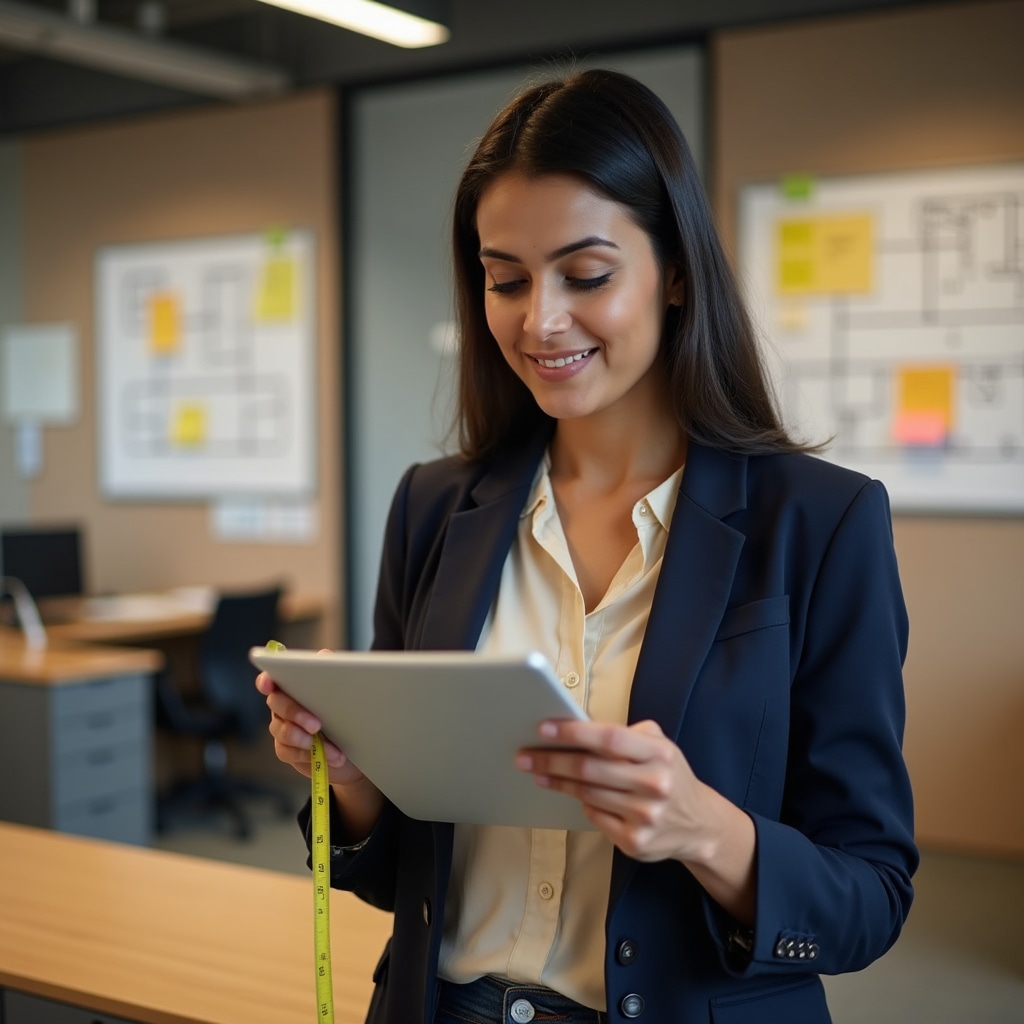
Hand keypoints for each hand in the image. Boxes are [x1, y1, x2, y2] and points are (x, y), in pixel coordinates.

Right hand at [255, 660, 366, 787]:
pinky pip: (289, 752)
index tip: (269, 684)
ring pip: (282, 732)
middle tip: (317, 724)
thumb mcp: (344, 687)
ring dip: (306, 740)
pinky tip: (333, 758)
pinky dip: (311, 756)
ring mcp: (283, 728)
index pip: (272, 679)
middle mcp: (283, 706)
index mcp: (293, 686)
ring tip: (331, 748)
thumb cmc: (347, 711)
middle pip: (277, 704)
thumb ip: (331, 668)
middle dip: (295, 714)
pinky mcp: (288, 750)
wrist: (358, 746)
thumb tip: (323, 656)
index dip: (266, 680)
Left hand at [516, 719, 729, 864]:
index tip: (544, 728)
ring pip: (587, 794)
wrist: (699, 824)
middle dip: (551, 761)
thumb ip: (626, 735)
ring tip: (537, 772)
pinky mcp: (635, 842)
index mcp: (660, 754)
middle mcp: (655, 784)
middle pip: (590, 770)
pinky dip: (582, 804)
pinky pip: (595, 817)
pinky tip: (571, 794)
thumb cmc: (668, 774)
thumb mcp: (660, 746)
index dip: (574, 733)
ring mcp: (645, 816)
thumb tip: (577, 728)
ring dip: (557, 783)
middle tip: (524, 755)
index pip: (609, 739)